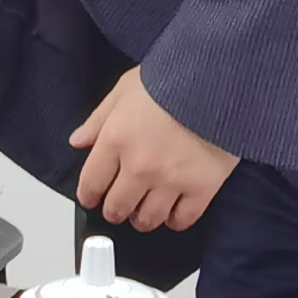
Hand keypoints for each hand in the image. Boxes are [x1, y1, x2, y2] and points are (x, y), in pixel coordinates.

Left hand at [70, 65, 237, 233]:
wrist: (219, 80)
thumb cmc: (171, 78)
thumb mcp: (125, 89)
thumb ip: (99, 119)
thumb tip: (78, 141)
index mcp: (116, 140)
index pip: (91, 182)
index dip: (88, 195)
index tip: (91, 198)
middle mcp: (139, 167)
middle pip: (117, 207)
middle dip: (114, 211)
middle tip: (118, 208)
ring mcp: (171, 181)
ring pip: (148, 219)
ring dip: (142, 219)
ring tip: (144, 212)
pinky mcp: (202, 188)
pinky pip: (183, 219)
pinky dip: (175, 220)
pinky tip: (173, 212)